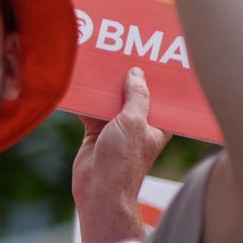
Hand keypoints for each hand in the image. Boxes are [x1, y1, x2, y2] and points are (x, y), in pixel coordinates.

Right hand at [71, 67, 169, 242]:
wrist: (99, 190)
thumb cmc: (123, 161)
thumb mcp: (134, 121)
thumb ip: (136, 96)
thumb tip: (136, 73)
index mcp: (158, 125)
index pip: (161, 97)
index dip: (159, 79)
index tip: (156, 57)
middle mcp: (139, 125)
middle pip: (133, 95)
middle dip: (128, 78)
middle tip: (123, 52)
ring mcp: (116, 129)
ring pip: (111, 101)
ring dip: (105, 87)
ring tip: (101, 61)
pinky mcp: (96, 133)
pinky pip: (91, 110)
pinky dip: (87, 99)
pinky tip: (81, 83)